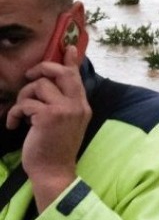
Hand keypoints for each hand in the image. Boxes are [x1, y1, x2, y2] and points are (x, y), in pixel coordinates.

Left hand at [7, 45, 90, 211]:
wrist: (54, 172)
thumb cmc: (55, 149)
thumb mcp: (65, 123)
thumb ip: (63, 104)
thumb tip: (48, 88)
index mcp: (82, 106)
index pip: (76, 77)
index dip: (70, 60)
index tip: (66, 47)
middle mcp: (77, 105)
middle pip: (61, 73)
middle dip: (41, 69)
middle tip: (29, 76)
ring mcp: (64, 110)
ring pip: (38, 85)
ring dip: (23, 97)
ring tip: (21, 113)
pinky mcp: (48, 116)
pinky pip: (25, 103)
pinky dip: (15, 113)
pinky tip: (15, 125)